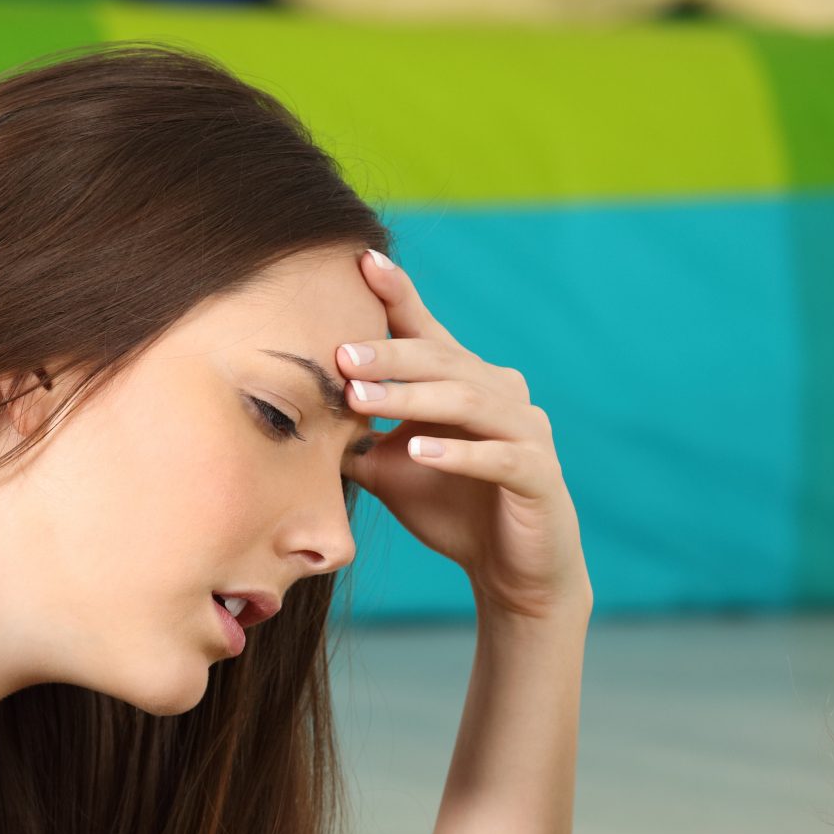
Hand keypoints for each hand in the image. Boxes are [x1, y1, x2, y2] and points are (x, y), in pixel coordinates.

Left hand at [341, 250, 587, 622]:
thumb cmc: (453, 511)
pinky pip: (499, 456)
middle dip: (389, 355)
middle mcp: (503, 394)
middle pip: (444, 361)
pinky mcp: (540, 475)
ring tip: (363, 403)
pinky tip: (419, 451)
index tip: (361, 261)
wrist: (512, 572)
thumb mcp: (391, 468)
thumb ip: (356, 437)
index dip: (399, 295)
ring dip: (412, 400)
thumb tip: (294, 413)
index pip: (429, 331)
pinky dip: (458, 453)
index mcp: (468, 382)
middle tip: (340, 354)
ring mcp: (527, 432)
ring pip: (467, 402)